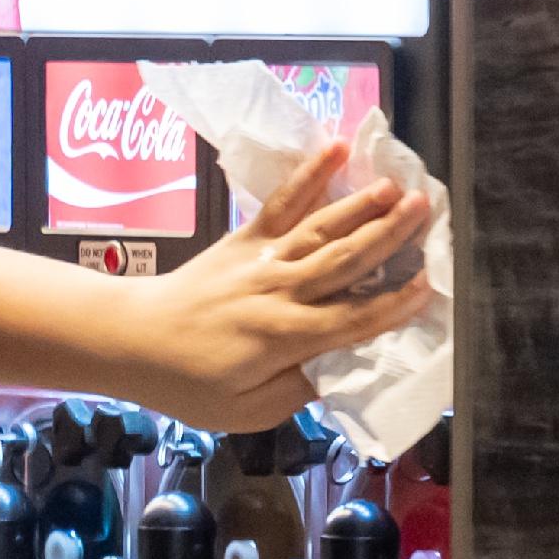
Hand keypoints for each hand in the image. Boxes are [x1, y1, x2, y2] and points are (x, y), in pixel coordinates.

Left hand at [121, 138, 436, 433]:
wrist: (128, 339)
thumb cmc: (186, 384)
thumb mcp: (244, 411)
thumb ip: (297, 392)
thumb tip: (339, 371)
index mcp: (285, 337)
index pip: (353, 319)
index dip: (394, 303)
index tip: (430, 284)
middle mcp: (279, 291)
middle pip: (345, 261)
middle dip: (390, 236)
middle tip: (429, 210)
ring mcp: (261, 260)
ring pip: (322, 228)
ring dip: (362, 205)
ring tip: (399, 184)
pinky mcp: (243, 240)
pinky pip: (281, 203)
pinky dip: (309, 174)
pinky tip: (336, 148)